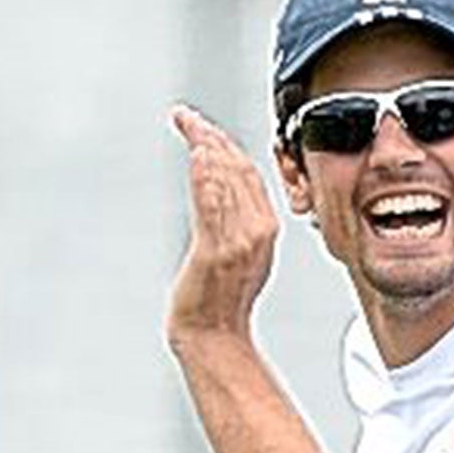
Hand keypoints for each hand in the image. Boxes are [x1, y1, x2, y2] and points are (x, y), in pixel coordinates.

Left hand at [167, 105, 278, 349]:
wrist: (213, 335)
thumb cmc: (219, 302)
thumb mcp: (236, 255)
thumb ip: (233, 223)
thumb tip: (219, 191)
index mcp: (266, 230)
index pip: (250, 175)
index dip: (227, 146)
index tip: (205, 126)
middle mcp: (259, 231)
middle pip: (239, 172)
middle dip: (213, 138)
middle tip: (188, 117)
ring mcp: (241, 241)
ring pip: (227, 182)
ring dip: (206, 148)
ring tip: (188, 126)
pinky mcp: (219, 251)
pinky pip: (214, 204)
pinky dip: (207, 175)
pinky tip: (195, 154)